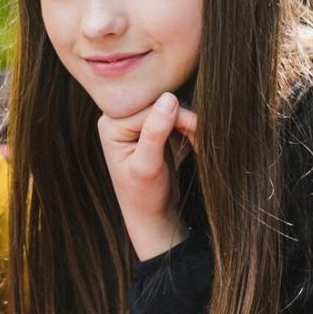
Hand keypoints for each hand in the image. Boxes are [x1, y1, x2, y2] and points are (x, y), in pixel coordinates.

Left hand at [97, 92, 198, 260]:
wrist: (151, 215)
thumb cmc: (144, 196)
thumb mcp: (148, 165)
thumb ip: (155, 132)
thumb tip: (168, 98)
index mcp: (111, 124)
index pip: (150, 106)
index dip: (176, 115)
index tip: (198, 131)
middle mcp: (120, 119)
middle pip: (160, 104)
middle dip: (184, 120)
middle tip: (201, 141)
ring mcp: (135, 122)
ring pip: (170, 108)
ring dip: (189, 124)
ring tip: (199, 146)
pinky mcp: (150, 128)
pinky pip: (174, 117)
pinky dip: (188, 128)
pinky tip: (195, 144)